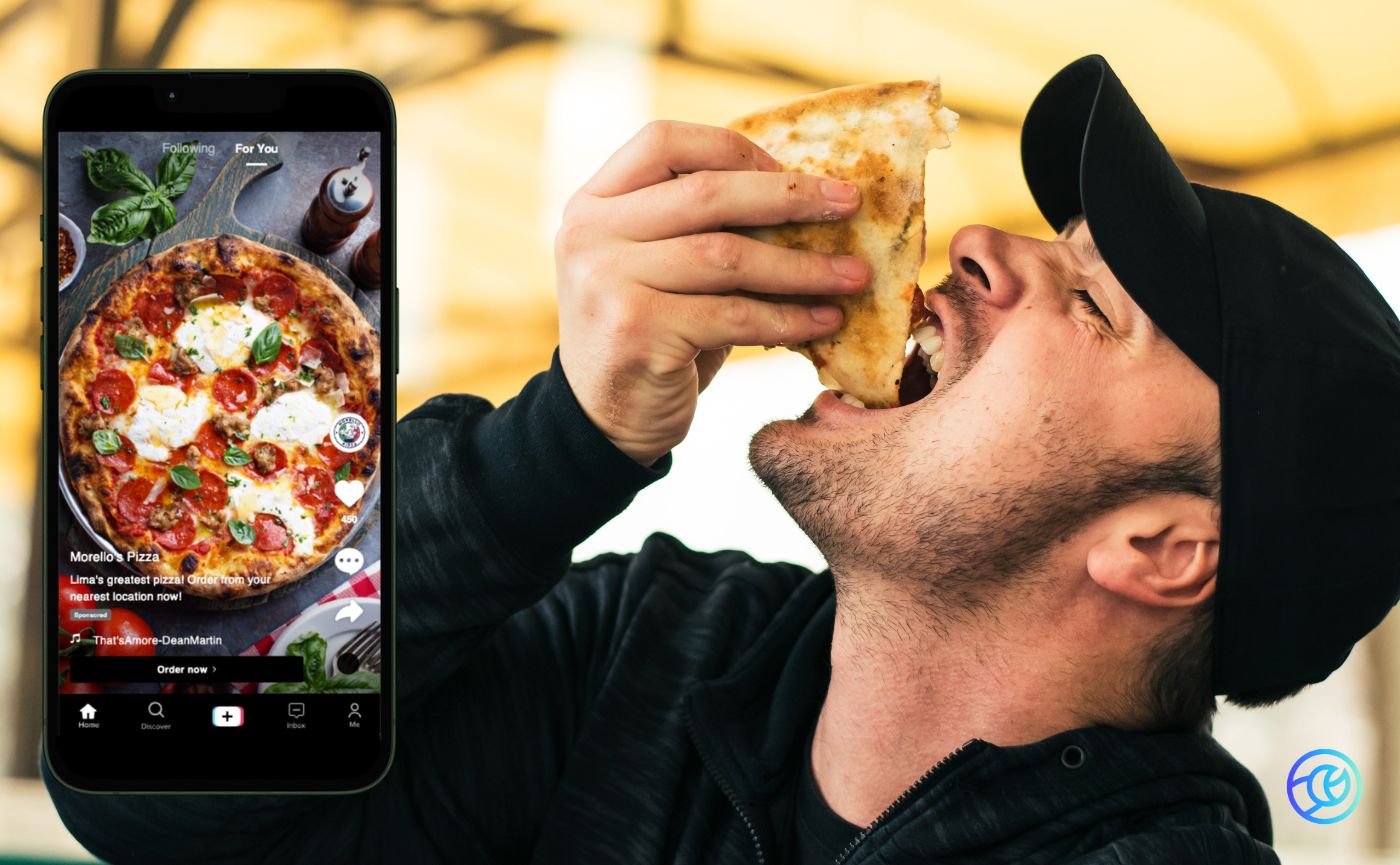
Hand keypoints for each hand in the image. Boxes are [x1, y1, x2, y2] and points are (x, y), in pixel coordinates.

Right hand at [555, 120, 868, 464]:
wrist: (603, 423)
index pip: (663, 142)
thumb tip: (806, 191)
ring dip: (803, 266)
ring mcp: (607, 281)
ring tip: (853, 275)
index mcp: (594, 203)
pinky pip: (733, 314)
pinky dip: (788, 317)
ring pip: (728, 255)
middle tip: (850, 204)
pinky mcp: (636, 330)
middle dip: (790, 197)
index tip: (789, 169)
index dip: (732, 150)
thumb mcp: (658, 269)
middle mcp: (589, 234)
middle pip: (706, 193)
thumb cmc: (650, 336)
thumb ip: (699, 227)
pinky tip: (825, 320)